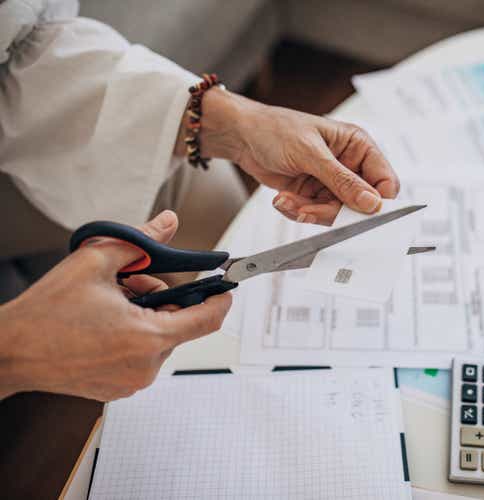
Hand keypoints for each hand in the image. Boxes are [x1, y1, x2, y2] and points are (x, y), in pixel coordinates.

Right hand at [0, 211, 230, 400]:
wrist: (9, 352)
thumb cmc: (46, 312)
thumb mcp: (95, 261)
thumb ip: (141, 241)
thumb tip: (168, 222)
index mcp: (147, 337)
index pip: (207, 319)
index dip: (221, 299)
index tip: (226, 286)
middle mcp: (145, 366)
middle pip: (178, 324)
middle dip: (163, 299)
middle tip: (131, 282)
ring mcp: (132, 382)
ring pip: (160, 338)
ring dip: (146, 316)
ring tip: (112, 302)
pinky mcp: (119, 388)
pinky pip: (142, 356)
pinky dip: (134, 336)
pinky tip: (105, 324)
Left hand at [189, 87, 399, 224]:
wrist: (242, 136)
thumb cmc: (275, 129)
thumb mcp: (311, 153)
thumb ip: (343, 181)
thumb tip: (371, 202)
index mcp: (358, 146)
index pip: (385, 181)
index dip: (377, 200)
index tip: (363, 213)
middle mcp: (349, 165)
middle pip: (360, 203)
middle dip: (334, 210)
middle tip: (312, 209)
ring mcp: (331, 182)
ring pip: (336, 213)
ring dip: (311, 211)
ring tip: (289, 200)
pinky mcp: (314, 194)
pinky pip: (316, 214)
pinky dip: (299, 211)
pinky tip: (284, 199)